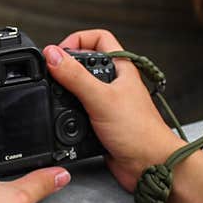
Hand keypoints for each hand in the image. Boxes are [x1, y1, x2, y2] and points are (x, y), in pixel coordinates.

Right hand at [44, 29, 182, 191]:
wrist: (150, 165)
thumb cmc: (140, 132)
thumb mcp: (101, 98)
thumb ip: (75, 76)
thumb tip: (53, 55)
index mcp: (121, 67)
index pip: (98, 38)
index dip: (77, 40)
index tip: (59, 52)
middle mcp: (114, 83)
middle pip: (84, 63)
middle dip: (67, 68)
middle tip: (53, 75)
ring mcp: (107, 102)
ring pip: (79, 88)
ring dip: (66, 93)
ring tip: (58, 97)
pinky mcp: (99, 122)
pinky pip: (78, 112)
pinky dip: (67, 114)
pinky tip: (64, 119)